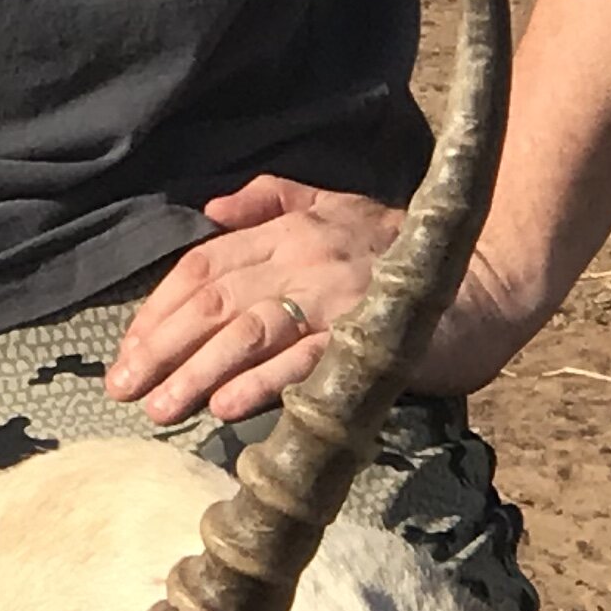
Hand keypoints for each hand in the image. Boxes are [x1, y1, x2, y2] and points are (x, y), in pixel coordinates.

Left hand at [106, 174, 544, 425]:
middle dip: (161, 347)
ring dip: (196, 371)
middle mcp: (303, 256)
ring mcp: (335, 294)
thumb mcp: (336, 206)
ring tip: (159, 408)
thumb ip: (271, 202)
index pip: (202, 266)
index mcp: (289, 229)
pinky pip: (304, 359)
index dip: (158, 310)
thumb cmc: (405, 248)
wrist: (487, 274)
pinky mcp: (367, 334)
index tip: (126, 352)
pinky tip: (225, 406)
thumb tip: (210, 210)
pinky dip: (262, 382)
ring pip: (248, 332)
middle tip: (123, 389)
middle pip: (213, 301)